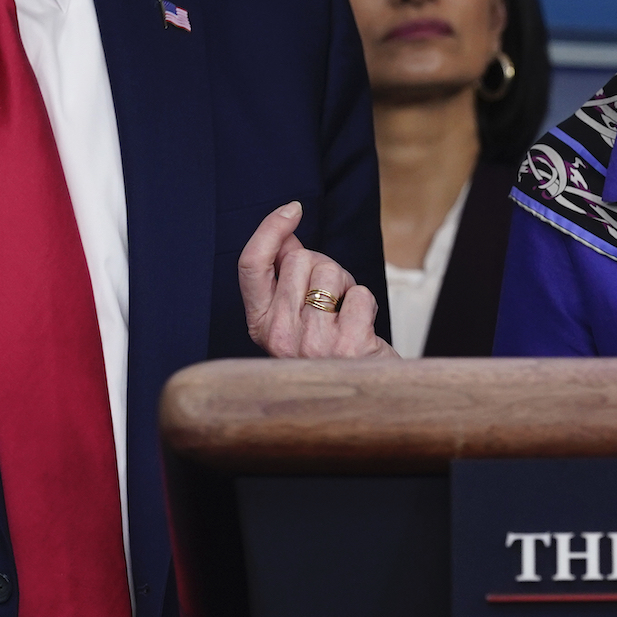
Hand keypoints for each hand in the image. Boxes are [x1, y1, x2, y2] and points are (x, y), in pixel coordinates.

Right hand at [237, 202, 398, 359]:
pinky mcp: (348, 347)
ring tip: (345, 316)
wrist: (363, 405)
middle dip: (324, 264)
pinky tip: (361, 329)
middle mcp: (280, 336)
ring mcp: (313, 343)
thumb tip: (286, 236)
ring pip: (332, 272)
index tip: (292, 210)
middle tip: (332, 297)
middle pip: (300, 259)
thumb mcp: (296, 321)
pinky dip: (366, 304)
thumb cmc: (330, 359)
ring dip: (347, 285)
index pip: (251, 265)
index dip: (269, 229)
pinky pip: (360, 294)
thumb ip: (287, 280)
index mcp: (261, 327)